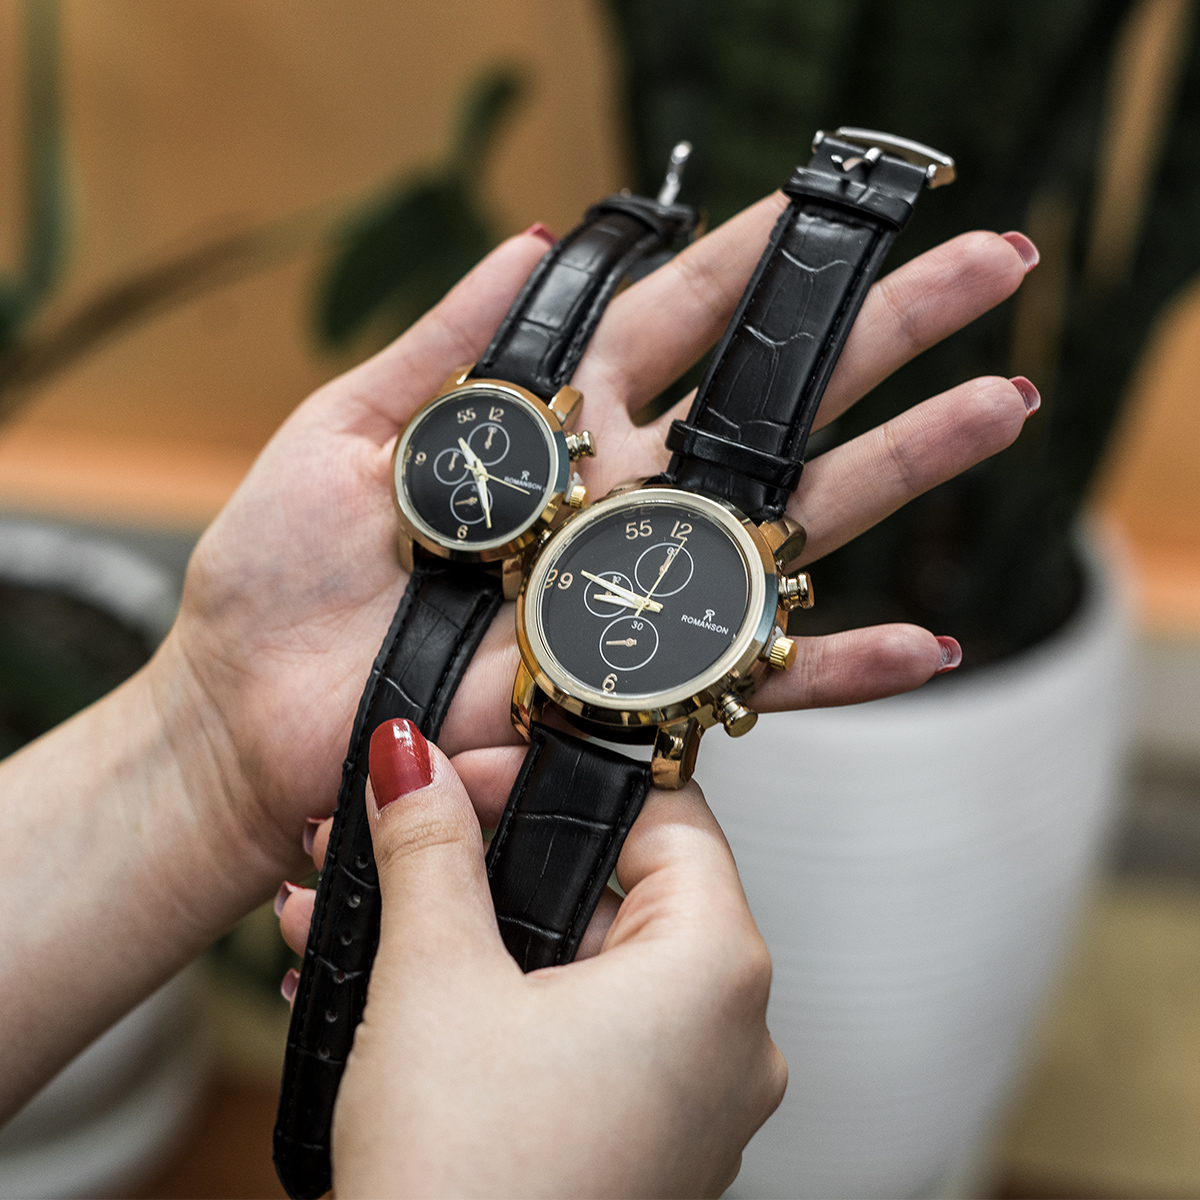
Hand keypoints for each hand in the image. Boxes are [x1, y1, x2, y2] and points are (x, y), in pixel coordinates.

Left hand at [159, 199, 1036, 886]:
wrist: (252, 720)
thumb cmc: (278, 579)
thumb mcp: (343, 430)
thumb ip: (442, 346)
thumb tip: (529, 242)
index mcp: (548, 431)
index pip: (673, 324)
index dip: (754, 268)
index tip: (835, 213)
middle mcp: (612, 504)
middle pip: (767, 408)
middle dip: (876, 339)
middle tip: (987, 273)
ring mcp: (632, 598)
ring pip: (793, 524)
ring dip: (902, 470)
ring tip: (1002, 410)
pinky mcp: (627, 695)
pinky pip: (757, 680)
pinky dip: (843, 668)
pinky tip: (930, 643)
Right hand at [278, 720, 784, 1197]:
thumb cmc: (467, 1192)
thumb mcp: (435, 980)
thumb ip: (431, 848)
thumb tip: (414, 762)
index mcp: (714, 973)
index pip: (664, 815)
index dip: (560, 778)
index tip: (474, 772)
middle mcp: (723, 1036)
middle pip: (604, 887)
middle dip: (481, 858)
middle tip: (405, 835)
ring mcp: (681, 1096)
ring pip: (567, 963)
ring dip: (461, 928)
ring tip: (360, 907)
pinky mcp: (632, 1138)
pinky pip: (563, 1033)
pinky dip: (485, 999)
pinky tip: (383, 984)